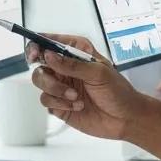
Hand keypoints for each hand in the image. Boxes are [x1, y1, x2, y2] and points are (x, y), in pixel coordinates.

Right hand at [28, 33, 160, 157]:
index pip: (49, 42)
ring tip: (75, 97)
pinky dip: (59, 103)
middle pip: (39, 62)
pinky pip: (46, 100)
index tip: (35, 54)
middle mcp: (65, 66)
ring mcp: (61, 85)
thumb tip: (49, 55)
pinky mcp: (59, 104)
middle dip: (45, 73)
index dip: (37, 45)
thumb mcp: (99, 73)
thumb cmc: (117, 90)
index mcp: (76, 51)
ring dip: (56, 90)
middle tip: (56, 80)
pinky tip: (77, 106)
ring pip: (40, 81)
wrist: (125, 118)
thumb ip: (73, 64)